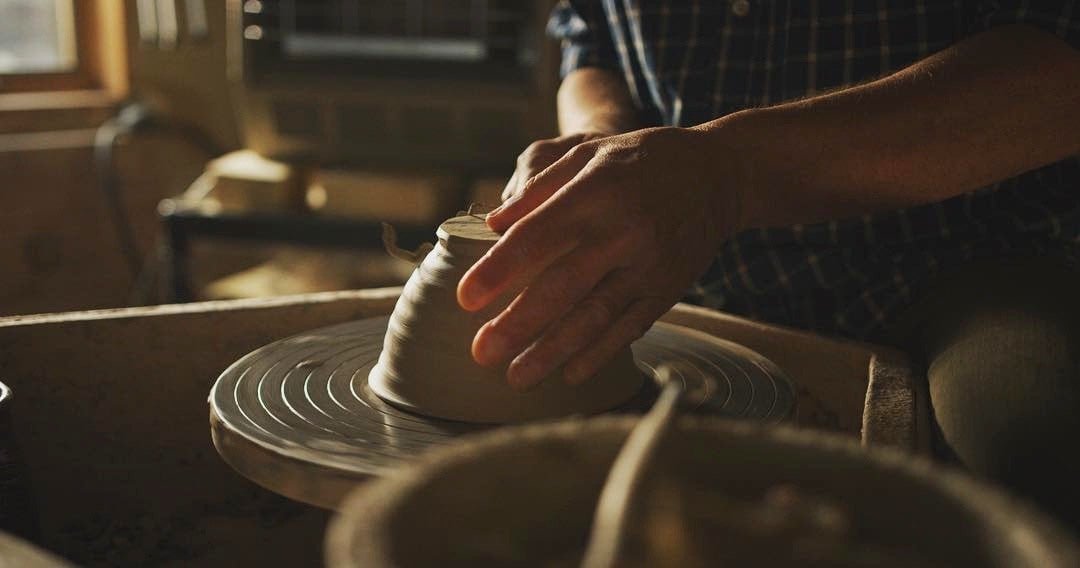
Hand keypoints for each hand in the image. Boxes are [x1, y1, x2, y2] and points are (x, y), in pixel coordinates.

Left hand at [458, 126, 746, 389]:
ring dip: (553, 351)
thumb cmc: (637, 161)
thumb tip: (493, 224)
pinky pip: (630, 327)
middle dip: (519, 323)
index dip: (499, 269)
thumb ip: (538, 187)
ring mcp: (650, 265)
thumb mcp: (587, 153)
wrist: (717, 174)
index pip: (538, 235)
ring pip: (596, 316)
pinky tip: (569, 374)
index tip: (465, 298)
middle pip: (564, 285)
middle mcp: (625, 231)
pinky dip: (599, 353)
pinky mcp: (668, 289)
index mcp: (596, 191)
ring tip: (516, 378)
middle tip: (481, 352)